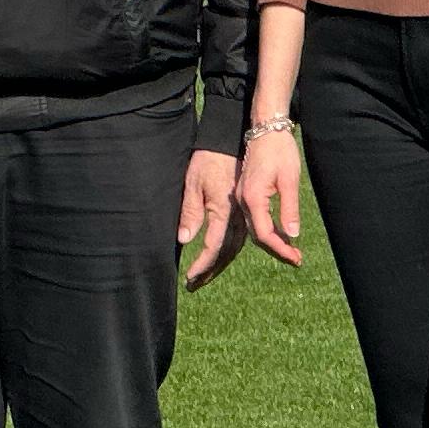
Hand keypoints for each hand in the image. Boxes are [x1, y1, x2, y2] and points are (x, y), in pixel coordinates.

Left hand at [180, 148, 240, 289]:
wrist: (229, 143)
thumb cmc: (208, 161)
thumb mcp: (193, 184)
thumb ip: (190, 212)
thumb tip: (184, 239)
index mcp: (223, 212)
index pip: (213, 247)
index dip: (201, 265)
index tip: (189, 277)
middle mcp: (237, 217)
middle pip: (225, 253)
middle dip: (209, 270)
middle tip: (194, 284)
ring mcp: (243, 215)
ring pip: (234, 248)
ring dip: (219, 265)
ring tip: (203, 277)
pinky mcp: (244, 211)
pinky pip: (239, 238)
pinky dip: (228, 253)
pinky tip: (219, 259)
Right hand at [237, 128, 305, 266]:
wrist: (265, 128)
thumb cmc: (279, 150)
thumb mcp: (290, 179)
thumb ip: (290, 208)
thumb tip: (293, 235)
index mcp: (253, 198)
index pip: (265, 234)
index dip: (281, 249)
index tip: (296, 259)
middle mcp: (242, 200)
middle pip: (258, 235)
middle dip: (277, 249)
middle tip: (297, 259)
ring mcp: (241, 197)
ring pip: (255, 228)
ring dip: (272, 241)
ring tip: (292, 250)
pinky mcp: (244, 193)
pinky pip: (254, 218)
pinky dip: (267, 229)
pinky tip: (281, 233)